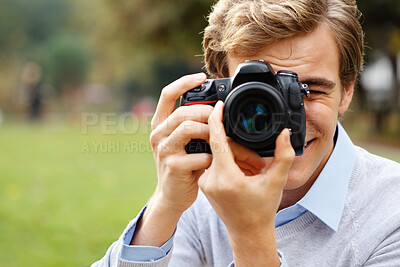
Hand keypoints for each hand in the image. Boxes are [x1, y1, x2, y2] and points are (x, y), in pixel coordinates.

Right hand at [131, 73, 212, 245]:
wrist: (173, 196)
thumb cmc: (184, 165)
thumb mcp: (185, 142)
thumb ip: (195, 124)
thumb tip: (218, 107)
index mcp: (161, 124)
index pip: (167, 94)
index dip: (184, 82)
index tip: (202, 77)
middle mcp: (158, 134)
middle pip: (183, 111)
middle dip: (206, 112)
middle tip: (221, 119)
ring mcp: (163, 150)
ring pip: (188, 128)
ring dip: (209, 132)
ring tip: (219, 139)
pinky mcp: (173, 166)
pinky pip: (199, 155)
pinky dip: (211, 158)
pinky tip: (214, 162)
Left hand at [198, 101, 294, 265]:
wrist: (247, 232)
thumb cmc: (262, 210)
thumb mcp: (276, 182)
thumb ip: (283, 155)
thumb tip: (284, 133)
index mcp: (227, 178)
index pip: (216, 140)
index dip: (217, 120)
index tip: (218, 105)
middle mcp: (211, 180)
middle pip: (221, 147)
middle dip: (239, 147)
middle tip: (257, 163)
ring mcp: (205, 182)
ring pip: (216, 154)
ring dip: (234, 155)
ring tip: (252, 170)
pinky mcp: (204, 184)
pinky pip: (213, 162)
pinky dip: (228, 162)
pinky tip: (241, 172)